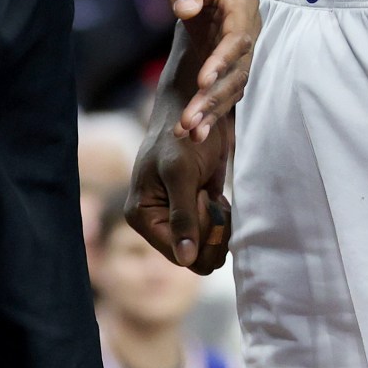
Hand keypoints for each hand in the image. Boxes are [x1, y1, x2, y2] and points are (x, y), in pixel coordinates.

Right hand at [128, 104, 233, 273]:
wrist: (195, 107)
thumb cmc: (181, 135)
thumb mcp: (180, 174)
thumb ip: (183, 216)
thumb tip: (185, 260)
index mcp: (143, 216)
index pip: (178, 255)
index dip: (200, 237)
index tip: (203, 201)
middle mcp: (158, 221)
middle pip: (195, 256)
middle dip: (210, 232)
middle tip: (209, 198)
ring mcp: (178, 217)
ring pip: (208, 247)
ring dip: (219, 226)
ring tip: (213, 195)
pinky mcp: (197, 209)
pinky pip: (215, 232)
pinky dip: (224, 219)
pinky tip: (217, 196)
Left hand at [153, 0, 257, 141]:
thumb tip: (186, 9)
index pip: (238, 35)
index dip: (224, 59)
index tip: (203, 80)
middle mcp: (245, 25)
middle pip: (238, 68)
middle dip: (215, 96)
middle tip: (189, 121)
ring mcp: (235, 42)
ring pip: (233, 83)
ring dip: (213, 109)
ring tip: (189, 132)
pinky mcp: (221, 53)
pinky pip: (221, 84)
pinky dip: (210, 107)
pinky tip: (192, 131)